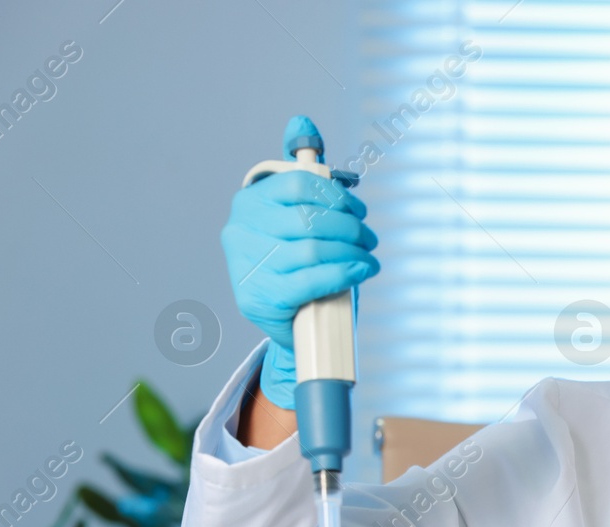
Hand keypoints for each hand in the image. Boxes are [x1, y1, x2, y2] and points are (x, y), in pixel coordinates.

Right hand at [220, 115, 378, 409]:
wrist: (295, 323)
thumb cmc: (302, 263)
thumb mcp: (302, 216)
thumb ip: (304, 171)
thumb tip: (302, 120)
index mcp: (249, 202)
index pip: (299, 184)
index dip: (337, 195)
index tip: (358, 209)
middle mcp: (240, 230)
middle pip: (309, 217)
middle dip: (350, 227)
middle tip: (369, 238)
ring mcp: (245, 265)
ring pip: (313, 247)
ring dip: (353, 252)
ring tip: (369, 258)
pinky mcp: (259, 297)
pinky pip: (311, 277)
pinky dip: (345, 272)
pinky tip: (361, 271)